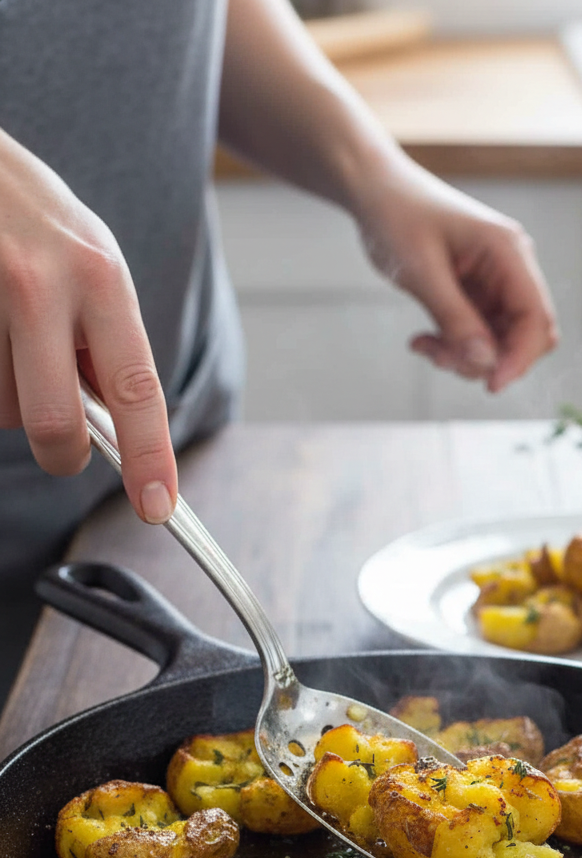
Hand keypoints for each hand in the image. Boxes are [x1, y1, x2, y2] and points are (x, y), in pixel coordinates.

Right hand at [0, 129, 176, 521]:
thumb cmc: (33, 218)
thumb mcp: (92, 261)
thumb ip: (108, 340)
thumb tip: (116, 425)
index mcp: (99, 276)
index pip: (136, 387)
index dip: (149, 456)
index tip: (157, 506)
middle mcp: (39, 286)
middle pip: (53, 423)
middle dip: (62, 452)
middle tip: (66, 442)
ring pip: (3, 409)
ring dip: (11, 396)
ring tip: (10, 334)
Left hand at [354, 161, 557, 391]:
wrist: (375, 192)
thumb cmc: (397, 216)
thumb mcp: (421, 271)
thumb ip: (455, 319)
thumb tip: (486, 362)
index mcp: (507, 251)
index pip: (536, 317)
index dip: (521, 357)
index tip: (491, 385)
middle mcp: (509, 268)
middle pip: (526, 335)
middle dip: (488, 359)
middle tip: (442, 358)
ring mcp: (494, 284)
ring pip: (500, 343)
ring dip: (465, 356)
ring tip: (424, 345)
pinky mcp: (476, 296)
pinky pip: (477, 337)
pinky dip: (453, 348)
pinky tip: (422, 340)